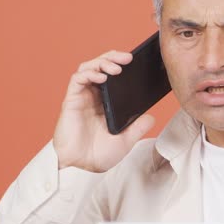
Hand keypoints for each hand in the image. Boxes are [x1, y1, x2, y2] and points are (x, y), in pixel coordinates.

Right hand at [53, 50, 156, 171]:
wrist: (80, 167)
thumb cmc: (98, 155)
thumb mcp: (126, 141)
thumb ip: (138, 128)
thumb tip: (152, 117)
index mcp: (106, 102)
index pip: (113, 75)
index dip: (122, 65)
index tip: (137, 62)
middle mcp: (93, 96)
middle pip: (101, 65)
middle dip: (114, 57)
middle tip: (129, 57)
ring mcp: (82, 97)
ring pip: (89, 68)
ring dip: (102, 62)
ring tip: (117, 66)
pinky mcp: (72, 100)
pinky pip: (78, 79)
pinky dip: (89, 73)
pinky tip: (101, 76)